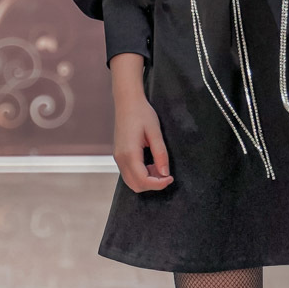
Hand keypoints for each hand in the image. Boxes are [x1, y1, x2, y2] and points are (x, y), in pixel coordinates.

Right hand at [109, 53, 172, 192]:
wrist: (127, 102)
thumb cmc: (141, 113)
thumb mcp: (155, 132)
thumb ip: (160, 154)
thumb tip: (165, 173)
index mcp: (130, 153)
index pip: (143, 180)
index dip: (158, 184)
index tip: (170, 178)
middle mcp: (121, 159)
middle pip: (136, 185)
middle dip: (153, 184)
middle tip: (166, 173)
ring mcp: (118, 158)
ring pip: (131, 181)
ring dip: (147, 180)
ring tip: (159, 166)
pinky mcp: (119, 156)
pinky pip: (129, 173)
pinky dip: (141, 175)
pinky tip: (151, 164)